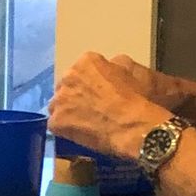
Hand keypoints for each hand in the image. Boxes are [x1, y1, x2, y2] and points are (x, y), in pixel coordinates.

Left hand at [48, 52, 163, 159]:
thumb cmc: (140, 99)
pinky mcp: (56, 121)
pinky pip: (57, 125)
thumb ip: (120, 66)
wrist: (134, 127)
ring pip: (60, 105)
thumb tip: (116, 66)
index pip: (84, 70)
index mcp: (87, 61)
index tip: (101, 94)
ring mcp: (60, 99)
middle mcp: (68, 76)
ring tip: (86, 123)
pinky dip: (67, 130)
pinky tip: (81, 134)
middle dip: (77, 96)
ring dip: (69, 112)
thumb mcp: (136, 72)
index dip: (93, 84)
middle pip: (68, 86)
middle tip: (93, 109)